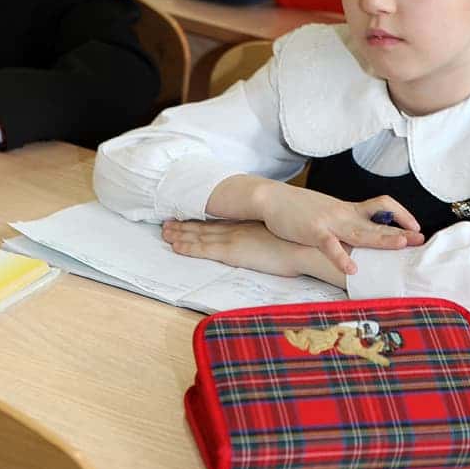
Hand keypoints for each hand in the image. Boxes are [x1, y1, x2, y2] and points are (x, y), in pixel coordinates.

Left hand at [163, 220, 309, 276]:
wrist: (305, 246)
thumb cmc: (300, 244)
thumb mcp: (282, 236)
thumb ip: (270, 237)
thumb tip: (270, 242)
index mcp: (249, 224)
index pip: (219, 222)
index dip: (202, 219)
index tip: (188, 216)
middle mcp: (237, 228)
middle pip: (205, 226)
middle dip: (184, 225)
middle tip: (167, 222)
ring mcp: (233, 239)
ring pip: (199, 236)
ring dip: (180, 234)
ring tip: (164, 232)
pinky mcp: (232, 252)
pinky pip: (203, 250)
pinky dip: (188, 247)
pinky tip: (175, 246)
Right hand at [206, 175, 422, 275]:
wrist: (271, 198)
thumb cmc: (300, 208)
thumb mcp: (328, 211)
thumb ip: (346, 221)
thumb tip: (363, 232)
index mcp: (348, 209)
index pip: (382, 205)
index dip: (401, 214)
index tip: (415, 226)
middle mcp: (343, 214)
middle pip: (377, 221)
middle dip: (400, 231)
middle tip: (420, 239)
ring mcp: (329, 222)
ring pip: (360, 231)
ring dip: (380, 239)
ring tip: (400, 245)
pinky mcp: (312, 231)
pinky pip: (330, 245)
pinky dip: (341, 257)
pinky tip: (352, 269)